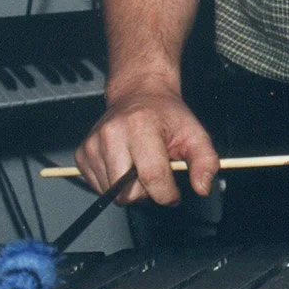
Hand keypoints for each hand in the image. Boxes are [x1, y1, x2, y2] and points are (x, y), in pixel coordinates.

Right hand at [74, 80, 218, 206]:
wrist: (139, 95)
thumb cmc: (165, 115)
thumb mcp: (195, 133)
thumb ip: (205, 161)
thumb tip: (202, 188)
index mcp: (141, 126)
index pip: (152, 177)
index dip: (167, 193)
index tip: (174, 193)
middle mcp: (111, 134)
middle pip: (127, 193)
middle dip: (146, 192)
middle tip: (156, 171)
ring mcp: (93, 145)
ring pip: (112, 194)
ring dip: (130, 188)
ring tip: (140, 164)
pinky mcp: (82, 154)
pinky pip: (99, 188)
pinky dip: (115, 184)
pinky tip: (125, 164)